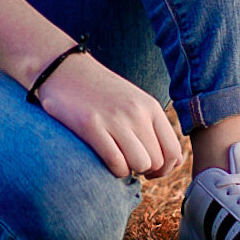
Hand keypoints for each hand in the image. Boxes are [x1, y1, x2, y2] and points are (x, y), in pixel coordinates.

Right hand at [35, 51, 184, 179]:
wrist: (65, 69)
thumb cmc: (101, 92)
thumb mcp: (134, 102)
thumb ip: (152, 126)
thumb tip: (172, 163)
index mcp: (150, 106)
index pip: (174, 152)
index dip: (165, 169)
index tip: (149, 168)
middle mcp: (137, 112)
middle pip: (157, 162)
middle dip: (145, 170)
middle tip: (129, 162)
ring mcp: (115, 118)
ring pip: (140, 165)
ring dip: (130, 170)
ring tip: (118, 158)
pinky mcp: (92, 125)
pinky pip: (117, 163)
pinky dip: (114, 170)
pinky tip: (106, 160)